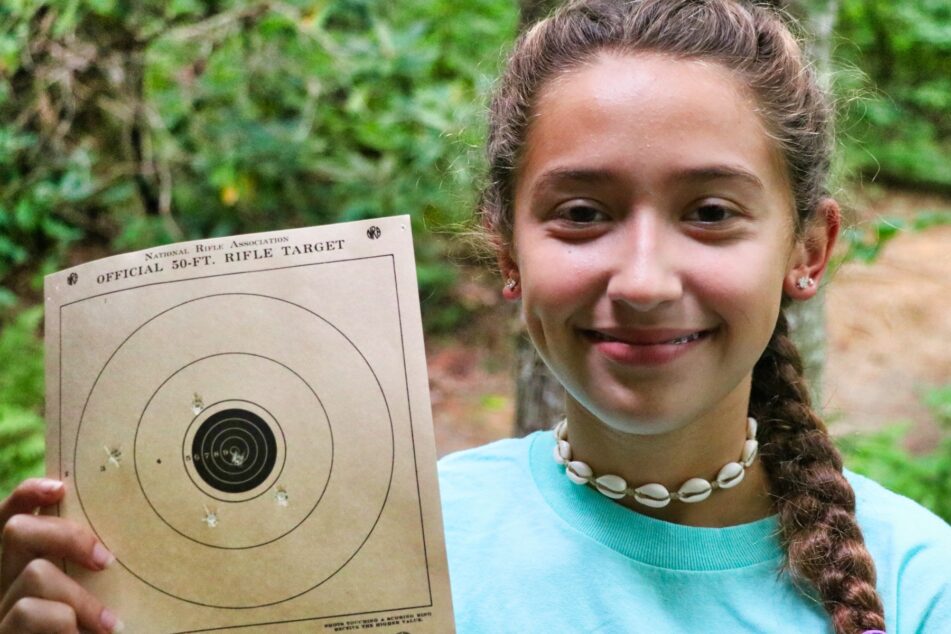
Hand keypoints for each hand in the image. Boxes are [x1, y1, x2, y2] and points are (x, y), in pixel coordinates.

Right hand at [0, 478, 122, 632]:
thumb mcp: (85, 603)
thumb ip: (85, 573)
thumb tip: (113, 546)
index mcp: (18, 571)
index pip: (10, 516)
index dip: (27, 493)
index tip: (60, 486)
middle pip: (18, 532)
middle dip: (66, 536)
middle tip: (105, 560)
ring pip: (35, 576)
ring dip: (79, 599)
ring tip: (108, 626)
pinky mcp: (5, 633)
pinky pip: (29, 612)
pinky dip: (63, 622)